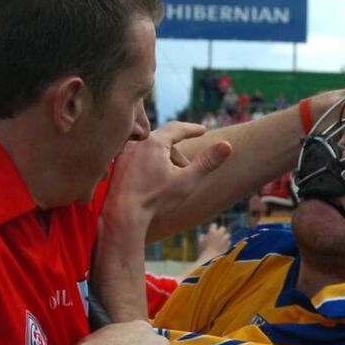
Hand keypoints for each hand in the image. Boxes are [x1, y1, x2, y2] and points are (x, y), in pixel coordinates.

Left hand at [105, 120, 233, 229]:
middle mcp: (137, 143)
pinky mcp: (116, 166)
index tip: (203, 130)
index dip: (192, 129)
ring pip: (148, 149)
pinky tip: (151, 179)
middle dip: (177, 151)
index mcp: (154, 142)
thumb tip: (227, 145)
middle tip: (187, 167)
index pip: (177, 128)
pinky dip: (147, 164)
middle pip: (163, 140)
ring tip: (170, 177)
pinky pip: (136, 158)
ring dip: (162, 159)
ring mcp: (124, 154)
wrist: (124, 216)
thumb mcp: (187, 180)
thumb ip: (207, 162)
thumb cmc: (156, 199)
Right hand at [195, 222, 230, 265]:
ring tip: (221, 241)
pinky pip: (229, 242)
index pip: (214, 225)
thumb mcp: (200, 243)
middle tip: (218, 235)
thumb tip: (203, 235)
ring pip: (227, 235)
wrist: (211, 259)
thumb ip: (201, 237)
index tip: (211, 231)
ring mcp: (225, 239)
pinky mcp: (228, 245)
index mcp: (212, 232)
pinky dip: (226, 244)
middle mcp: (220, 234)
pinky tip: (223, 247)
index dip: (212, 228)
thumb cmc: (204, 251)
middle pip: (222, 228)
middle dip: (220, 231)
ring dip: (225, 237)